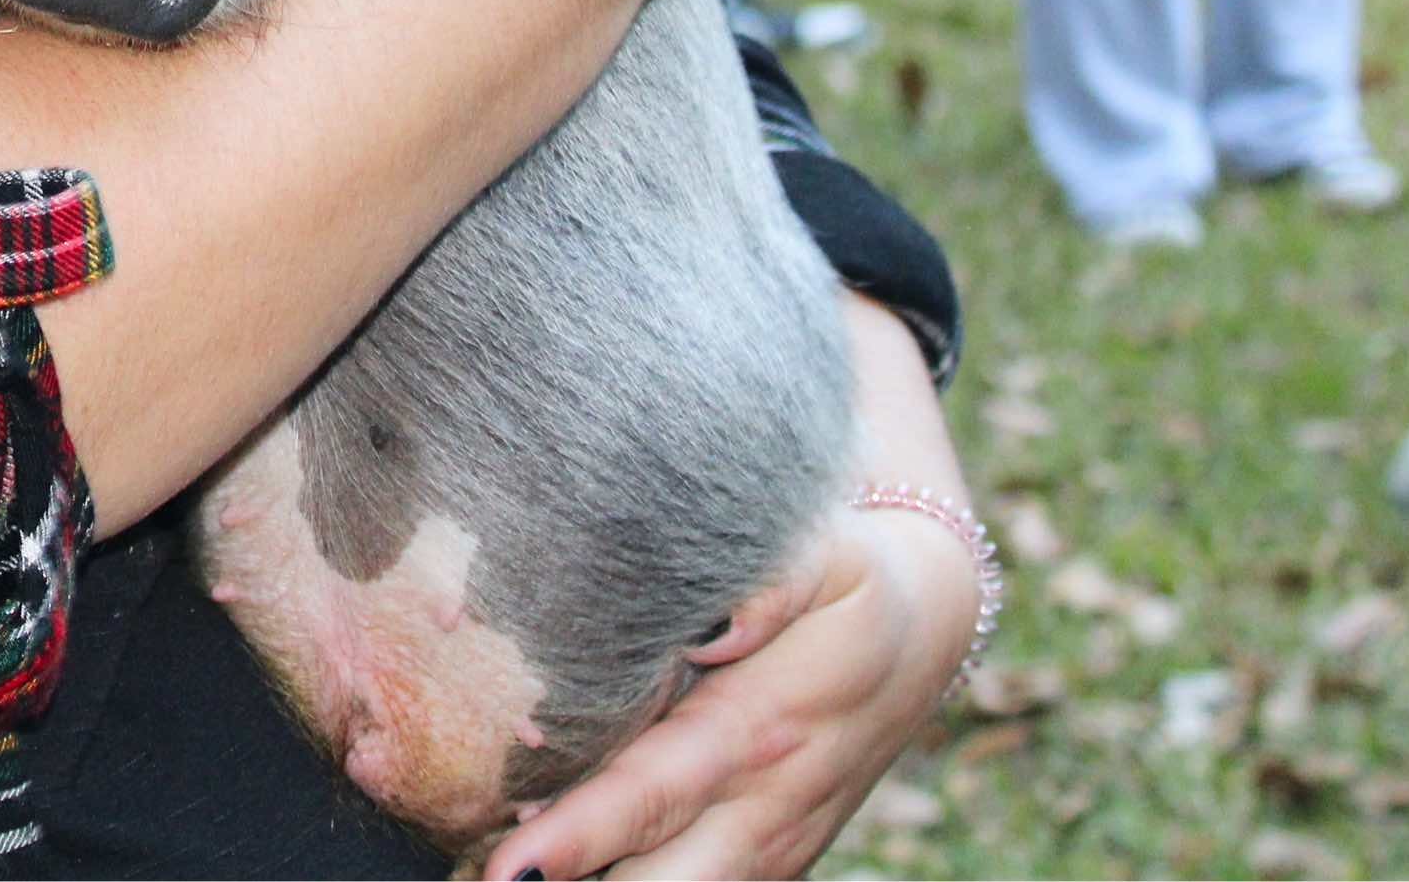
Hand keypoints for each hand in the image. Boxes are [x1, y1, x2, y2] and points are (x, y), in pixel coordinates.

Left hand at [479, 504, 979, 877]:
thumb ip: (773, 580)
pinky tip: (551, 865)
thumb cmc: (853, 587)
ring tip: (493, 876)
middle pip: (658, 879)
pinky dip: (625, 877)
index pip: (655, 794)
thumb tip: (709, 623)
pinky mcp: (762, 863)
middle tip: (487, 881)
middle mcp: (760, 811)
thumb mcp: (832, 558)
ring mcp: (763, 850)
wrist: (921, 635)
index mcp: (759, 733)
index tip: (516, 862)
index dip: (581, 834)